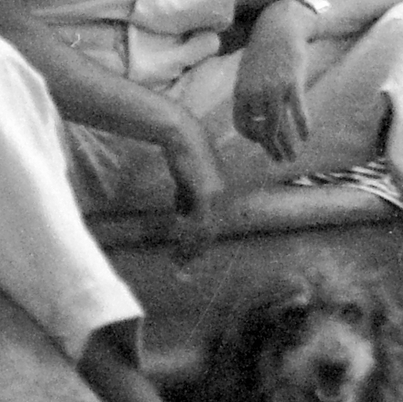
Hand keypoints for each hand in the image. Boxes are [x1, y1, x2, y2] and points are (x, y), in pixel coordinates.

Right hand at [162, 121, 225, 257]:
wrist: (182, 137)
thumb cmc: (184, 156)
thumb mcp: (187, 182)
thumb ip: (188, 198)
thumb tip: (182, 215)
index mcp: (223, 193)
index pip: (215, 224)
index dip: (203, 241)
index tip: (191, 255)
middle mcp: (224, 195)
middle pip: (213, 230)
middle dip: (197, 249)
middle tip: (182, 263)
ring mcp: (217, 194)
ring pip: (206, 229)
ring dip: (192, 246)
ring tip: (178, 259)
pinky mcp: (206, 193)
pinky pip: (199, 221)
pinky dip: (190, 234)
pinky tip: (179, 243)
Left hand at [233, 8, 311, 163]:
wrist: (279, 29)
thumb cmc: (264, 51)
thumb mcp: (248, 73)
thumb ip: (249, 94)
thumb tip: (255, 116)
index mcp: (241, 91)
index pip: (242, 125)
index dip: (252, 137)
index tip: (263, 141)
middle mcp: (255, 93)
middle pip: (263, 130)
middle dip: (272, 149)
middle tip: (281, 160)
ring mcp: (274, 89)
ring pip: (280, 126)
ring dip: (288, 145)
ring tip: (293, 156)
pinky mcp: (292, 84)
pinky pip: (298, 112)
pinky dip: (303, 126)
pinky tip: (307, 136)